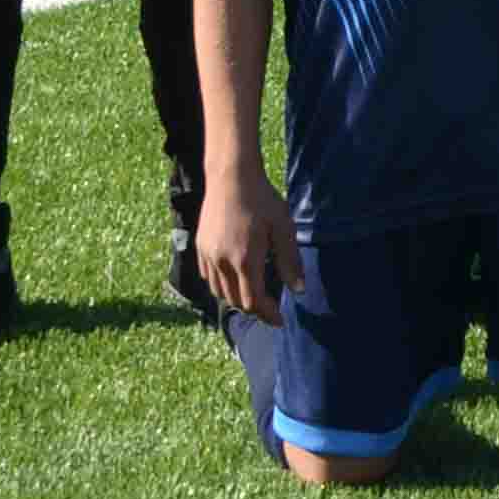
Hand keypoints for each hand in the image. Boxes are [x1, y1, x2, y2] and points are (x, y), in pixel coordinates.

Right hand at [195, 167, 300, 317]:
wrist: (230, 177)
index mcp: (245, 260)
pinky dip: (221, 285)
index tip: (280, 320)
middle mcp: (222, 262)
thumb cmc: (262, 200)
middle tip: (271, 309)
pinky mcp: (200, 247)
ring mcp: (208, 255)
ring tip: (254, 296)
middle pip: (235, 301)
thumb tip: (299, 290)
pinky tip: (234, 279)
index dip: (267, 314)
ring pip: (219, 292)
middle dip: (254, 309)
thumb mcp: (283, 228)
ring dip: (236, 299)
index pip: (254, 301)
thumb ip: (290, 261)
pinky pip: (208, 277)